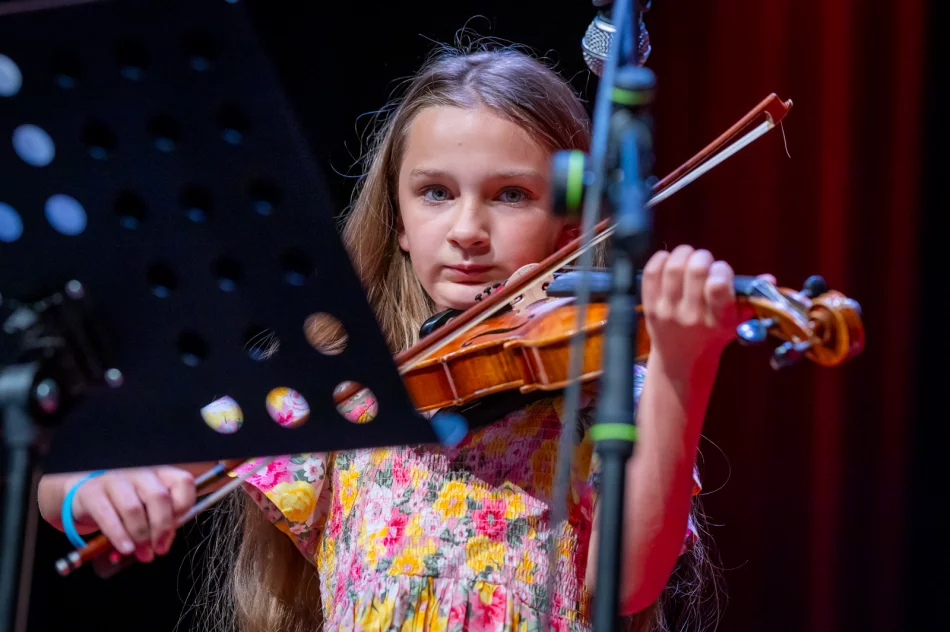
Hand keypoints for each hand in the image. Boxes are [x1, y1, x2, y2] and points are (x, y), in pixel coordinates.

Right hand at [69, 467, 195, 561]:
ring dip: (140, 536)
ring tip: (141, 552)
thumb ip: (161, 524)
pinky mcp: (92, 492)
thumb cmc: (124, 504)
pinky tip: (125, 549)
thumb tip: (163, 544)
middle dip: (161, 528)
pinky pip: (107, 516)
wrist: (87, 496)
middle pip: (159, 497)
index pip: (183, 482)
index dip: (183, 507)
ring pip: (133, 508)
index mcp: (160, 473)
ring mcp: (115, 479)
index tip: (174, 528)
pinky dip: (119, 536)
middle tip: (158, 548)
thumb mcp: (147, 510)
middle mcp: (139, 472)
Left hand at [641, 245, 773, 374]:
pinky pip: (650, 274)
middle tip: (704, 260)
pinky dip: (660, 259)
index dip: (721, 269)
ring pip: (672, 268)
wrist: (681, 359)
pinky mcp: (649, 307)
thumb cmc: (713, 334)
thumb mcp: (736, 323)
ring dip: (683, 254)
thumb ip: (751, 300)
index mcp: (718, 320)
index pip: (717, 286)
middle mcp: (691, 316)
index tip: (721, 270)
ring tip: (688, 256)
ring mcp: (667, 312)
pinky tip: (669, 259)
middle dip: (702, 257)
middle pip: (694, 270)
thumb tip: (769, 279)